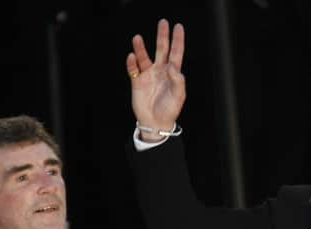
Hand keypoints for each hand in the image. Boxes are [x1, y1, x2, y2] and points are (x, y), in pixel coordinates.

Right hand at [127, 19, 185, 141]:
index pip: (176, 53)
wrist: (156, 122)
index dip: (177, 40)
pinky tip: (132, 57)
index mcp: (172, 74)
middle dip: (162, 36)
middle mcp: (160, 71)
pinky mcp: (137, 82)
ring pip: (144, 57)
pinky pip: (133, 69)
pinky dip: (131, 63)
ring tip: (138, 38)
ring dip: (141, 48)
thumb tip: (173, 66)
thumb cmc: (169, 110)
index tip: (178, 27)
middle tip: (162, 23)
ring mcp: (148, 75)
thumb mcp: (178, 96)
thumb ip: (178, 80)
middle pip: (161, 49)